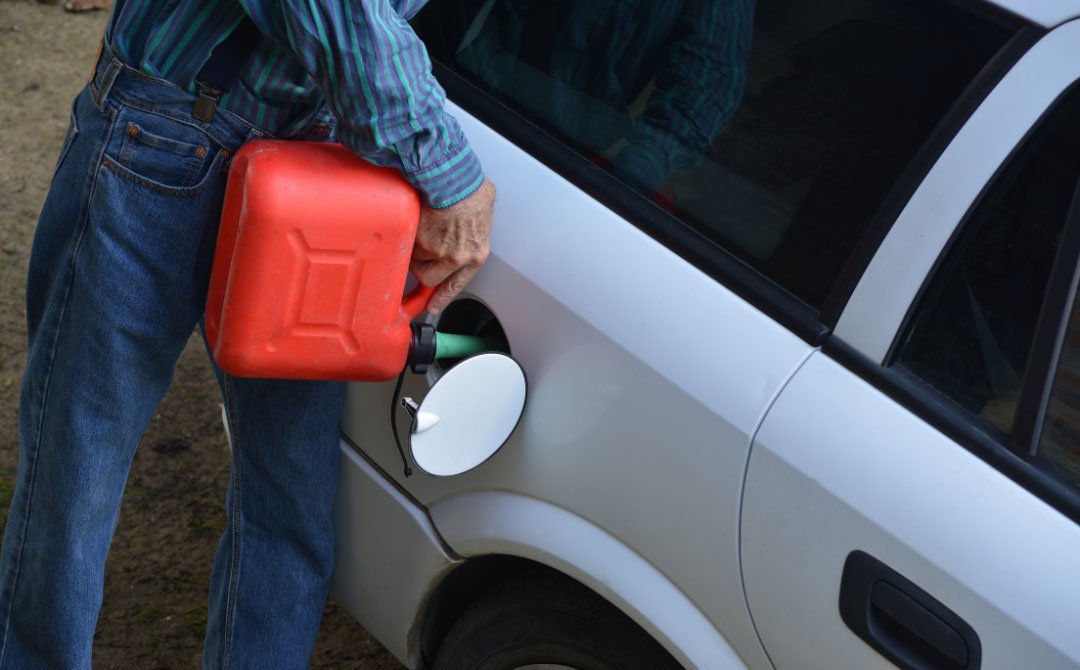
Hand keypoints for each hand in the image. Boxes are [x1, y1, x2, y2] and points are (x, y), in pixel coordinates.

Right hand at [410, 179, 495, 313]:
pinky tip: (415, 219)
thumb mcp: (483, 213)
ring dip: (414, 248)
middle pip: (430, 277)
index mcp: (476, 254)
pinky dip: (408, 234)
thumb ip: (474, 228)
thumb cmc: (468, 189)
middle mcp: (457, 258)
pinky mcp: (418, 242)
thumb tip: (470, 223)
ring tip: (421, 227)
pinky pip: (406, 245)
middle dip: (422, 267)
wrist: (453, 178)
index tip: (432, 306)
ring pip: (415, 260)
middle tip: (418, 254)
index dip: (442, 297)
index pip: (457, 284)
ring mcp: (436, 252)